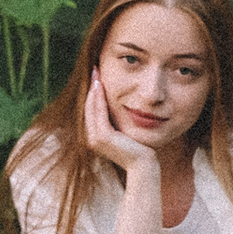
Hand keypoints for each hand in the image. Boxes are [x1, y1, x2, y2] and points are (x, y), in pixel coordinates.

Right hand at [83, 71, 167, 187]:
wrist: (143, 165)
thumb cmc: (138, 148)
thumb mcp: (126, 131)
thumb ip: (119, 120)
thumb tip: (123, 104)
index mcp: (96, 136)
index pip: (92, 110)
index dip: (93, 92)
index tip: (97, 75)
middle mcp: (92, 138)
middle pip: (89, 106)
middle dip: (92, 87)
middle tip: (95, 69)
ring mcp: (95, 139)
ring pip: (91, 108)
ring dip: (93, 90)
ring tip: (96, 74)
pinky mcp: (102, 138)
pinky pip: (98, 113)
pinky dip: (98, 99)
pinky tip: (101, 86)